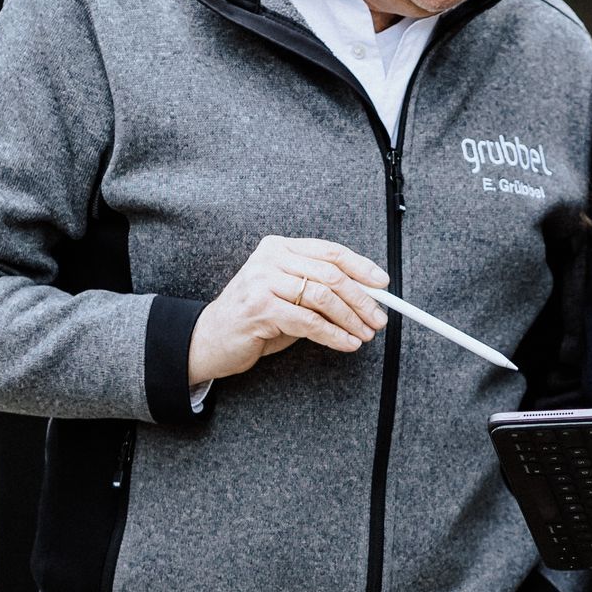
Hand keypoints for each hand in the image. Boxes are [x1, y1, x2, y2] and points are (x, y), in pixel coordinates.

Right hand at [187, 235, 387, 384]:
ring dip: (350, 319)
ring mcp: (262, 282)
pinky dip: (334, 335)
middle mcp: (270, 259)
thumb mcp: (288, 296)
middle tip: (378, 319)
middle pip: (330, 273)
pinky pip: (309, 322)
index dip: (360, 267)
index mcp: (279, 248)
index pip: (329, 251)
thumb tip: (365, 296)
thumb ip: (319, 289)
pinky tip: (347, 343)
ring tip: (364, 334)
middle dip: (361, 299)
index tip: (382, 284)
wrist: (210, 338)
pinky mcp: (260, 308)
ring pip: (322, 297)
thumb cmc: (255, 318)